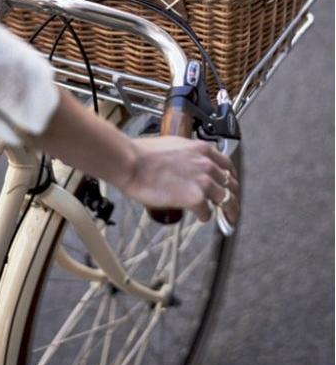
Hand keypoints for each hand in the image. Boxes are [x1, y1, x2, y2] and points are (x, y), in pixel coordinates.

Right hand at [122, 137, 238, 224]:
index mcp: (200, 149)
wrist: (131, 162)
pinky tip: (201, 218)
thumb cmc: (142, 154)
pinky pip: (207, 212)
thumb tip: (183, 164)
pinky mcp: (196, 198)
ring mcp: (203, 181)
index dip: (230, 177)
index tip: (229, 184)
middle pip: (231, 183)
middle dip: (234, 196)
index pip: (226, 164)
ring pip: (226, 199)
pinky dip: (205, 217)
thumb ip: (184, 155)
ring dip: (228, 211)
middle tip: (233, 206)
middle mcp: (206, 164)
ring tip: (228, 219)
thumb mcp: (172, 146)